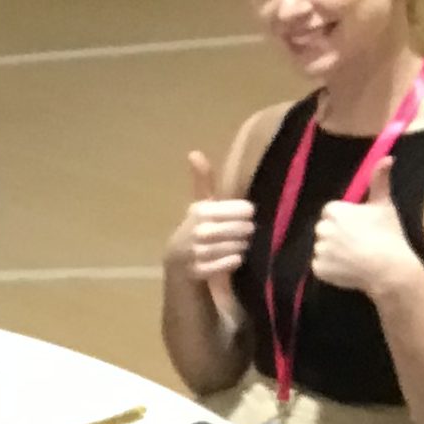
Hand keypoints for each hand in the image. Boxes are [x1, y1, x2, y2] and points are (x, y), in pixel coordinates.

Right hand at [168, 149, 256, 283]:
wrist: (177, 261)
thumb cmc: (197, 228)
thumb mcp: (201, 205)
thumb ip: (202, 180)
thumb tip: (194, 152)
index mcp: (201, 210)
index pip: (244, 209)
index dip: (246, 214)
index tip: (243, 216)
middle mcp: (198, 229)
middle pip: (243, 229)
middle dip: (246, 232)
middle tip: (242, 233)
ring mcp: (198, 252)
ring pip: (238, 246)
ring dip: (241, 247)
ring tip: (238, 245)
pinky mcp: (200, 270)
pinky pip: (231, 263)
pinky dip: (234, 261)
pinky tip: (232, 258)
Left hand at [309, 159, 423, 302]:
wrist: (389, 268)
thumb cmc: (388, 234)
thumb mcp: (384, 205)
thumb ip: (379, 180)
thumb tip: (387, 158)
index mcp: (335, 212)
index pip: (331, 212)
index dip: (344, 219)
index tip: (359, 227)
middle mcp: (323, 229)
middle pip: (324, 229)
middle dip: (336, 234)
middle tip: (357, 242)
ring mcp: (319, 250)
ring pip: (322, 248)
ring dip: (333, 251)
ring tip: (354, 256)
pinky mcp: (318, 269)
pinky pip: (320, 266)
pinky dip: (330, 268)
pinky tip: (347, 268)